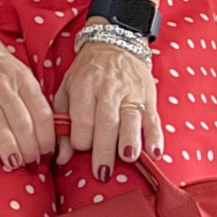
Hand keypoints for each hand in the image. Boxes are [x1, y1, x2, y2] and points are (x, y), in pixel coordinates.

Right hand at [0, 29, 54, 163]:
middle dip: (30, 149)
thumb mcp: (21, 73)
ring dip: (9, 149)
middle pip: (23, 124)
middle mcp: (4, 86)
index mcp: (24, 81)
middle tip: (31, 164)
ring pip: (0, 126)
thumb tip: (46, 132)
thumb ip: (32, 98)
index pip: (43, 114)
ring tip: (13, 164)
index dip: (47, 139)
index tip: (48, 154)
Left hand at [53, 39, 162, 179]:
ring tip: (127, 158)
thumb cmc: (87, 73)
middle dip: (104, 148)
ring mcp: (131, 92)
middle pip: (106, 121)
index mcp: (85, 86)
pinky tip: (155, 152)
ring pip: (131, 118)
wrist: (115, 44)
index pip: (82, 117)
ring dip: (130, 140)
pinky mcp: (149, 97)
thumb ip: (62, 123)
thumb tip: (61, 157)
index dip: (80, 138)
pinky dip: (156, 136)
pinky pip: (154, 118)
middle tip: (102, 172)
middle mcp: (109, 89)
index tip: (80, 149)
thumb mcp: (67, 89)